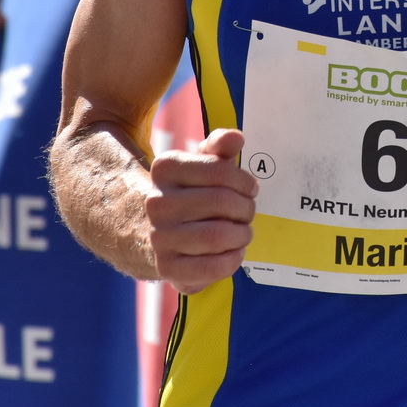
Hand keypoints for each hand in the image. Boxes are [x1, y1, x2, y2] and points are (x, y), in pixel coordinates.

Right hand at [146, 128, 257, 293]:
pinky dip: (232, 260)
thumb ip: (221, 145)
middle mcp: (156, 202)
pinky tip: (235, 251)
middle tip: (248, 212)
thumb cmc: (193, 192)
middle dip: (246, 209)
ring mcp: (158, 236)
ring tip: (243, 232)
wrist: (160, 230)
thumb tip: (236, 138)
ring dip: (241, 235)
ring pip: (217, 236)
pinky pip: (210, 267)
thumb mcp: (204, 163)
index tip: (251, 189)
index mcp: (164, 169)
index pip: (219, 171)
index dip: (244, 182)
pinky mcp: (166, 267)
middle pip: (221, 203)